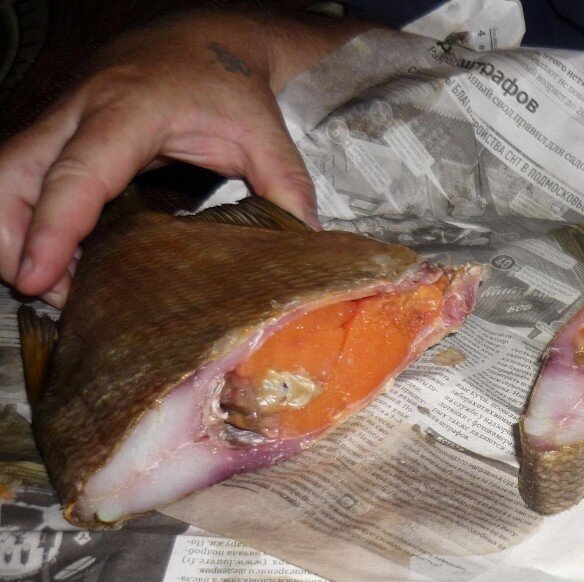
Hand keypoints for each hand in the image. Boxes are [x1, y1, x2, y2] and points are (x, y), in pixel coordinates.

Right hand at [0, 11, 368, 306]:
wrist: (207, 39)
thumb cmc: (232, 88)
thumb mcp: (266, 137)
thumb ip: (286, 188)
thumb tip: (306, 243)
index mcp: (133, 109)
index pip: (79, 172)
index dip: (54, 229)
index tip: (38, 278)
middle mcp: (83, 110)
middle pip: (13, 173)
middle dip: (10, 237)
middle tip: (40, 292)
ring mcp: (64, 118)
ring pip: (7, 175)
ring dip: (13, 233)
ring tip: (54, 285)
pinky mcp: (61, 132)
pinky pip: (25, 178)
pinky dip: (29, 221)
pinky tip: (61, 261)